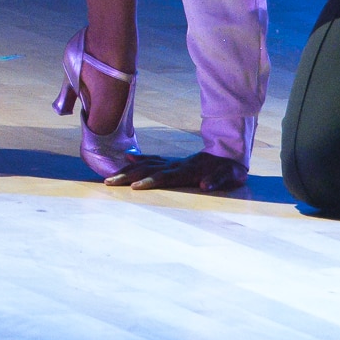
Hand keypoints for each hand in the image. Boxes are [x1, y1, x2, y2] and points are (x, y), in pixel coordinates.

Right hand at [105, 151, 247, 194]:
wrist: (229, 151)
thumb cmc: (229, 168)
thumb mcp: (228, 175)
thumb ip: (217, 180)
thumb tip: (204, 185)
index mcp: (186, 171)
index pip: (164, 177)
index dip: (149, 181)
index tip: (134, 188)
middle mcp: (175, 165)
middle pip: (146, 170)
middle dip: (127, 177)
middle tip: (109, 183)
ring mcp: (172, 162)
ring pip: (145, 165)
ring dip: (127, 171)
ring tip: (110, 177)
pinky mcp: (172, 162)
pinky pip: (152, 159)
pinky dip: (139, 159)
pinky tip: (128, 159)